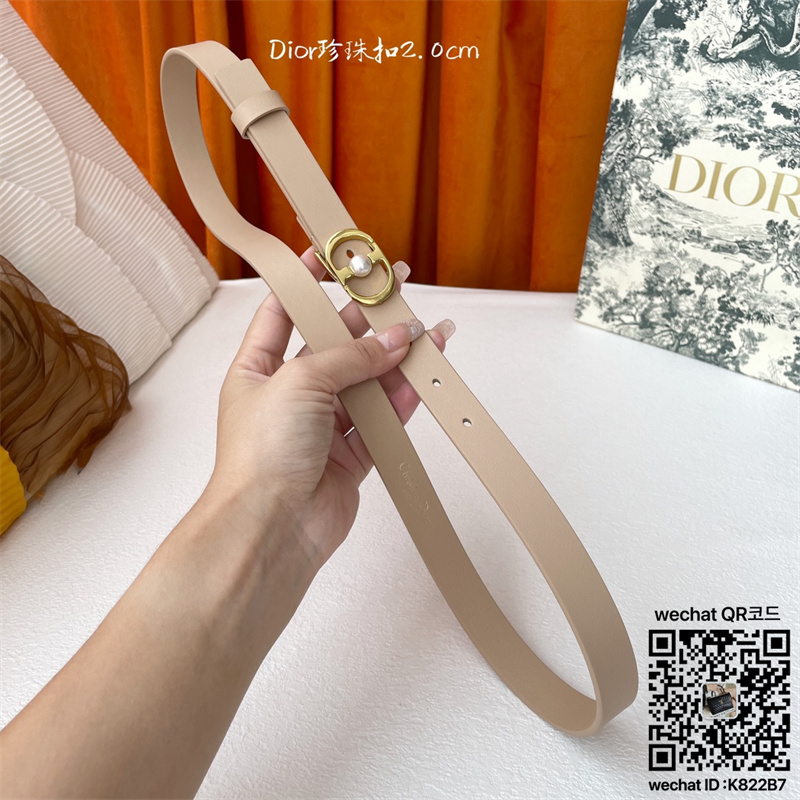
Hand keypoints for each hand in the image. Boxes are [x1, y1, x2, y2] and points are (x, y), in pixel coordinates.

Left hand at [208, 248, 453, 568]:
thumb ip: (351, 358)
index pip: (282, 313)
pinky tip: (424, 376)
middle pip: (334, 345)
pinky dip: (403, 399)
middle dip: (367, 319)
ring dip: (395, 358)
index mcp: (258, 370)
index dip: (306, 283)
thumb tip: (394, 339)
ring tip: (429, 331)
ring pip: (365, 382)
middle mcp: (289, 395)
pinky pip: (382, 420)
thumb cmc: (261, 455)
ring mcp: (321, 427)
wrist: (271, 529)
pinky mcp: (349, 457)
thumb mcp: (300, 382)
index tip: (332, 255)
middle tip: (398, 291)